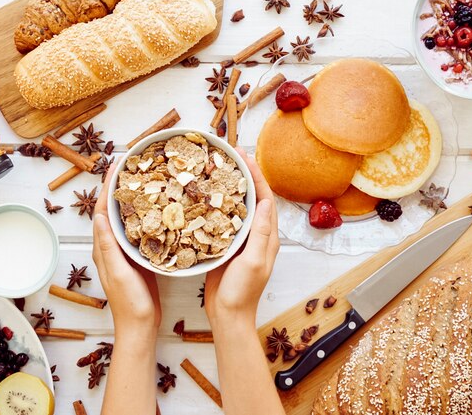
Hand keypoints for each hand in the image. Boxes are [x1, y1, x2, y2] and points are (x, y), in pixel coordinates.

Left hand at [93, 164, 161, 338]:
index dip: (109, 186)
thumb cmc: (129, 303)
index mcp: (104, 248)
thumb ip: (108, 247)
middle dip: (120, 186)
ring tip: (146, 179)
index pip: (103, 210)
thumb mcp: (118, 273)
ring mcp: (125, 252)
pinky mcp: (139, 257)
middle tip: (133, 166)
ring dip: (134, 197)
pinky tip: (159, 208)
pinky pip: (140, 229)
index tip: (118, 165)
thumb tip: (100, 216)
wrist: (140, 326)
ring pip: (128, 217)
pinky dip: (146, 214)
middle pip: (114, 209)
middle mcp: (111, 246)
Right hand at [204, 147, 279, 328]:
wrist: (227, 316)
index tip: (244, 156)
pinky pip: (222, 220)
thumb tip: (265, 202)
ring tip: (217, 169)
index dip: (256, 176)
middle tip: (230, 155)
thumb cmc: (242, 292)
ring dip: (229, 187)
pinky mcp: (225, 246)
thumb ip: (261, 233)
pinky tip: (204, 197)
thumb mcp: (254, 261)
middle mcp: (256, 235)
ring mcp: (240, 240)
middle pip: (251, 198)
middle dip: (243, 175)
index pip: (264, 198)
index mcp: (267, 236)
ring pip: (236, 207)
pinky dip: (216, 205)